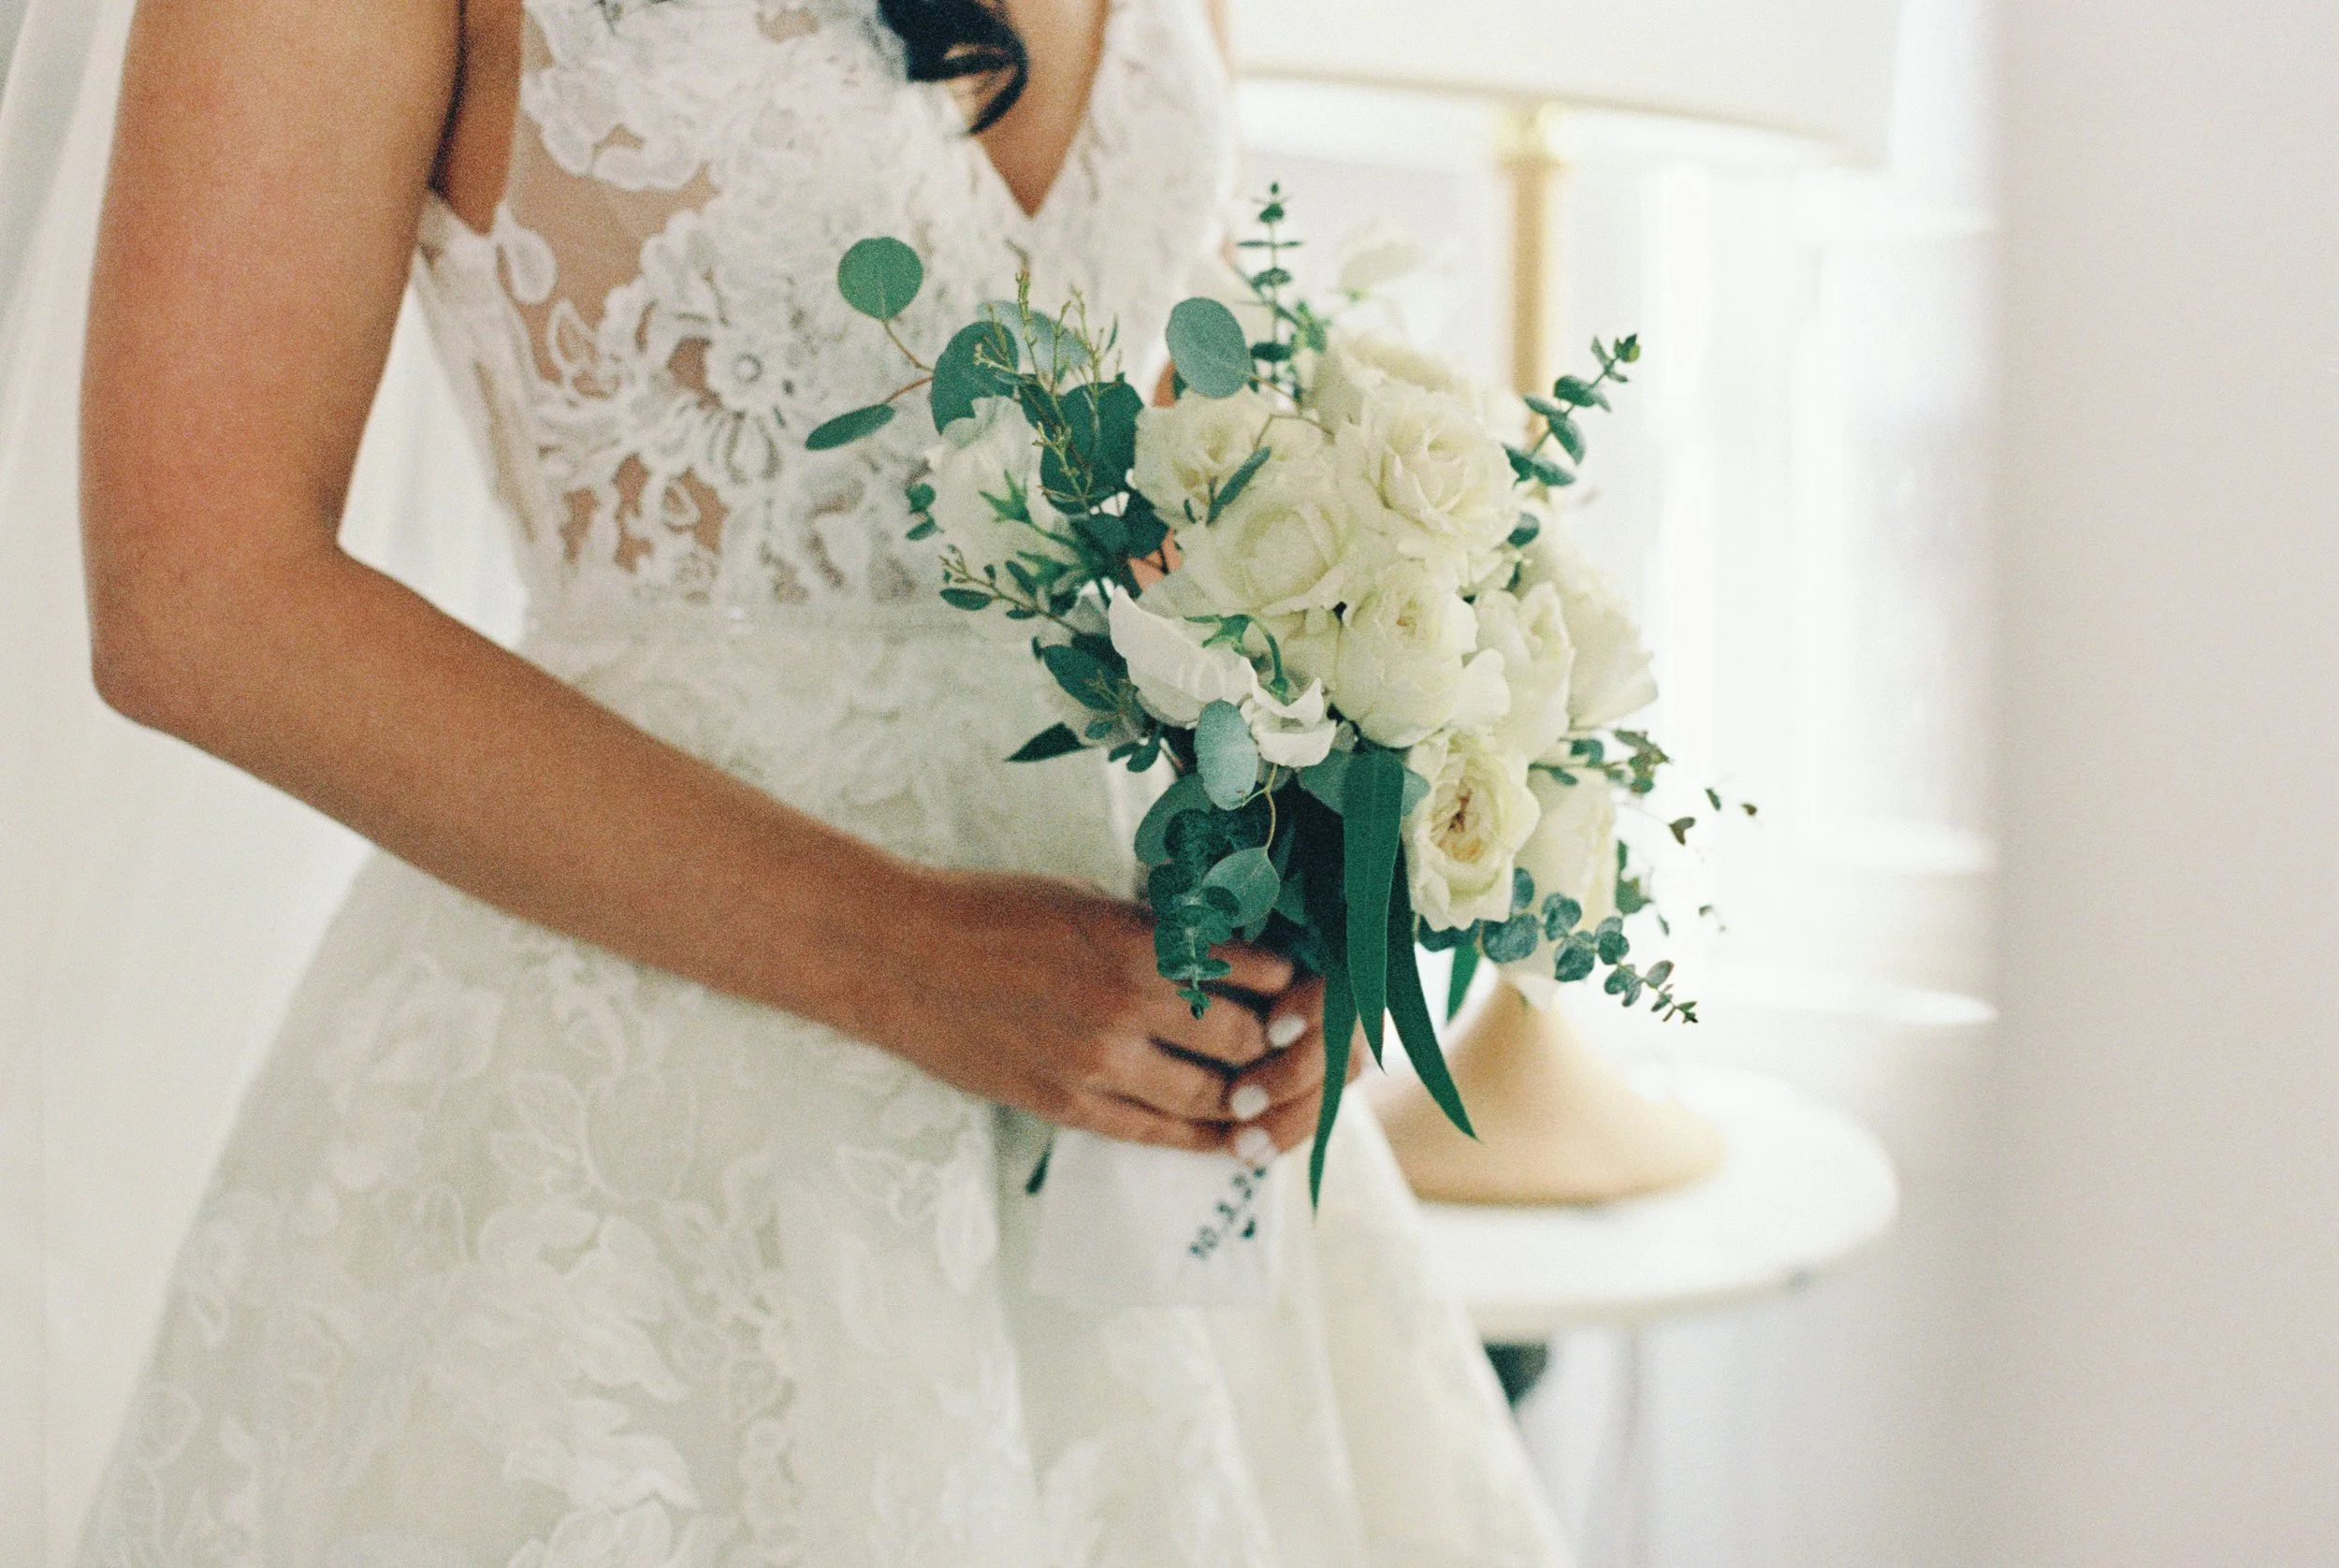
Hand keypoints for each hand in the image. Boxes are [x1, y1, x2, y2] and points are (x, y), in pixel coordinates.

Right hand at [862, 866, 1346, 1155]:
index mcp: (1141, 941)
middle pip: (1246, 1042)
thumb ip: (1159, 934)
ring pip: (1211, 1097)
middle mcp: (1129, 1005)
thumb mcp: (1090, 903)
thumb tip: (1229, 954)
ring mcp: (1098, 1063)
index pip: (1253, 974)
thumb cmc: (995, 913)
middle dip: (1279, 1045)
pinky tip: (1227, 1134)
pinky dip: (1202, 1136)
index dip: (1290, 985)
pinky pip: (1156, 1133)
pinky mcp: (1067, 1104)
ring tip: (1265, 1090)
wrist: (902, 957)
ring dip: (1248, 1097)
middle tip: (1296, 1044)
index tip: (1301, 986)